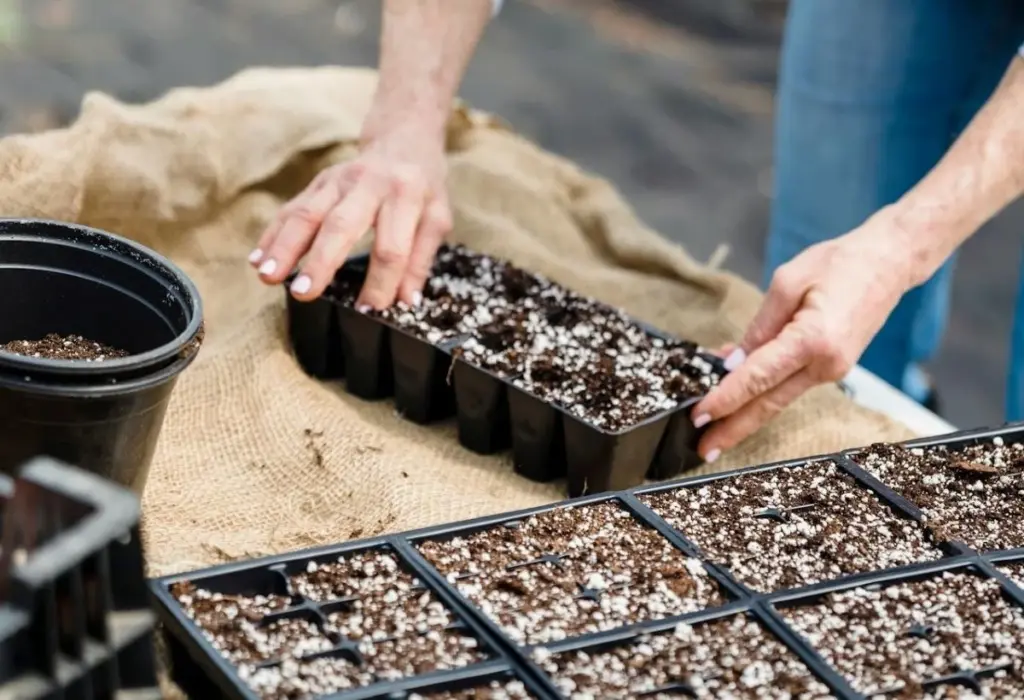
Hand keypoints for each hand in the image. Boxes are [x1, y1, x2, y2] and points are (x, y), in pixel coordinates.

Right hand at [250, 122, 451, 307]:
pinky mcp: (318, 182)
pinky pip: (291, 209)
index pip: (392, 246)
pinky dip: (273, 234)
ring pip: (307, 213)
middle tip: (304, 292)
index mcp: (405, 196)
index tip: (369, 309)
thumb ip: (420, 260)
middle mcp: (368, 185)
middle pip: (341, 225)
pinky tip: (258, 258)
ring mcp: (338, 181)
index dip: (381, 281)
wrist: (403, 139)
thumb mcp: (436, 219)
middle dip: (321, 260)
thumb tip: (405, 303)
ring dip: (285, 246)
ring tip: (268, 276)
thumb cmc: (422, 188)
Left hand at [690, 210, 918, 461]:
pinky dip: (763, 392)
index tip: (700, 415)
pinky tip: (738, 396)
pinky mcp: (832, 367)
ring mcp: (832, 370)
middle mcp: (826, 364)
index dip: (725, 399)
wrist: (888, 263)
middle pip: (769, 404)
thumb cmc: (841, 263)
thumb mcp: (788, 282)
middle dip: (733, 429)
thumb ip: (760, 326)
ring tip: (714, 432)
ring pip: (778, 399)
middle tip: (703, 448)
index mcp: (814, 340)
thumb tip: (734, 361)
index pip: (758, 378)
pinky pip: (790, 384)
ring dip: (745, 415)